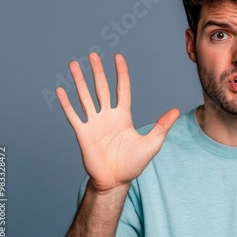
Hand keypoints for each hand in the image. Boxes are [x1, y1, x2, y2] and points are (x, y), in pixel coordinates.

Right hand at [56, 53, 178, 193]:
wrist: (115, 181)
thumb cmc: (133, 164)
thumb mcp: (152, 143)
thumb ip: (162, 126)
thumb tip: (176, 110)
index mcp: (123, 116)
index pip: (121, 89)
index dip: (120, 73)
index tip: (118, 57)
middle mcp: (108, 116)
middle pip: (101, 88)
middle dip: (97, 71)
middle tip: (92, 55)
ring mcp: (94, 123)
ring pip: (85, 97)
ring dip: (79, 81)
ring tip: (73, 65)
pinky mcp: (83, 133)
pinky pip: (73, 115)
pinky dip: (66, 103)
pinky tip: (60, 90)